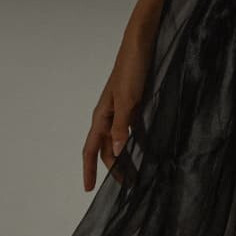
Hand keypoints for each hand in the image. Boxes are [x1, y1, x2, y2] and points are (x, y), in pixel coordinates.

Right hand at [82, 31, 151, 191]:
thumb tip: (118, 153)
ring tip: (138, 173)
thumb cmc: (132, 69)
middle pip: (107, 149)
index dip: (89, 169)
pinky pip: (133, 131)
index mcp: (102, 116)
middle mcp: (109, 116)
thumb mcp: (127, 100)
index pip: (91, 149)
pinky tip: (147, 151)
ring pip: (120, 141)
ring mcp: (122, 111)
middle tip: (129, 185)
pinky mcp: (135, 105)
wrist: (142, 45)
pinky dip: (138, 143)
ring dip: (127, 158)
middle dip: (115, 168)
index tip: (88, 189)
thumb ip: (122, 126)